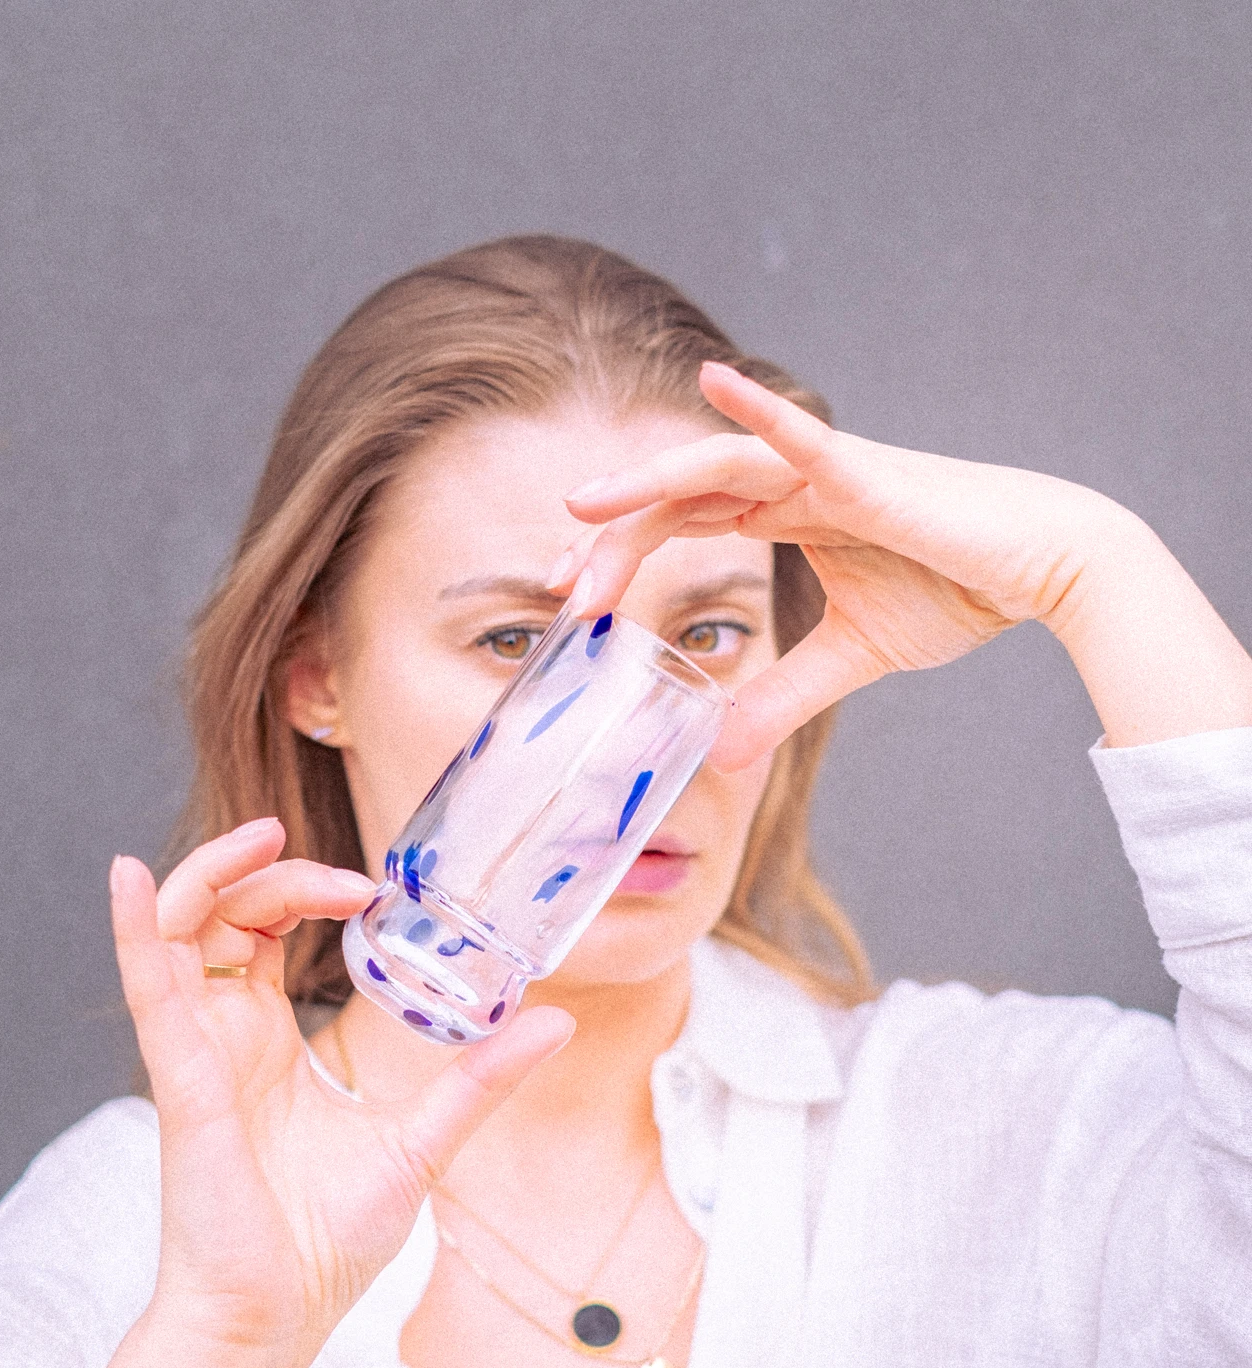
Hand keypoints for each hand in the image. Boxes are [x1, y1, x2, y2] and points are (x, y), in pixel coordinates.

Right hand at [113, 821, 572, 1365]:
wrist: (277, 1320)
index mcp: (267, 1042)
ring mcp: (198, 1053)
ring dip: (212, 874)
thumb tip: (556, 1023)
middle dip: (264, 867)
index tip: (366, 889)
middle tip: (338, 870)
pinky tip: (133, 878)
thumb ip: (480, 1079)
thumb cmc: (324, 1243)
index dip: (301, 889)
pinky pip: (148, 989)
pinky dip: (136, 928)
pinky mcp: (184, 1081)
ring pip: (179, 931)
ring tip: (261, 840)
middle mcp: (224, 1036)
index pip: (263, 931)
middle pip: (221, 914)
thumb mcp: (422, 1140)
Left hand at [552, 362, 1139, 766]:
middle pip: (678, 496)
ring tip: (582, 506)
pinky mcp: (867, 473)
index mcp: (785, 513)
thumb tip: (720, 754)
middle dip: (610, 538)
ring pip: (715, 464)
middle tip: (556, 587)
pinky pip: (802, 432)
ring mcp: (825, 469)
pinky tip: (714, 381)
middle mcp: (791, 481)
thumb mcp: (848, 661)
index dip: (618, 552)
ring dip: (645, 484)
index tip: (569, 599)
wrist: (1042, 570)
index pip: (679, 522)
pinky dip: (758, 407)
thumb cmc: (956, 591)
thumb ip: (782, 698)